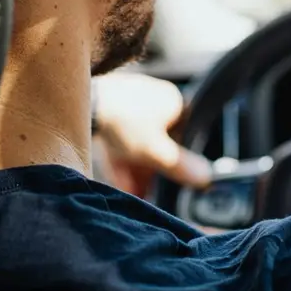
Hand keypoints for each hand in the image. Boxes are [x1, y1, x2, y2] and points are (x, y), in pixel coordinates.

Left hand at [93, 72, 212, 193]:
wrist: (84, 104)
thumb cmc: (124, 122)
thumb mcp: (156, 152)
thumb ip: (180, 166)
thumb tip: (206, 178)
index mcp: (174, 101)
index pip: (187, 134)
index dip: (180, 160)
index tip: (176, 181)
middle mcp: (155, 98)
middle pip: (160, 141)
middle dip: (153, 170)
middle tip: (149, 191)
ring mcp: (130, 102)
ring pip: (139, 142)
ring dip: (137, 169)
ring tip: (134, 192)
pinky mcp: (109, 109)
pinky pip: (120, 138)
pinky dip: (121, 159)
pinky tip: (120, 181)